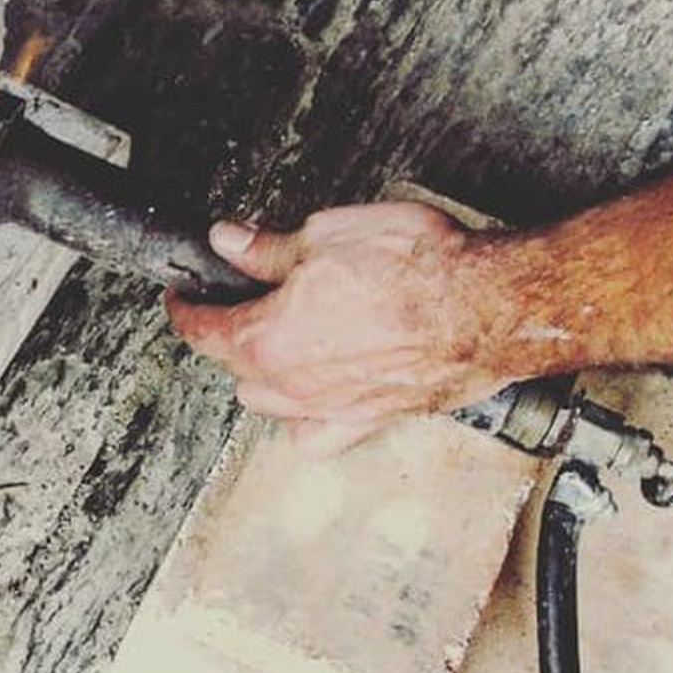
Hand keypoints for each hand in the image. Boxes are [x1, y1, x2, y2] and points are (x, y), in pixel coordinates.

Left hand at [163, 202, 515, 449]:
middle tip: (236, 304)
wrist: (489, 305)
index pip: (202, 329)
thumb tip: (229, 242)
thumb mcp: (325, 237)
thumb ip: (266, 249)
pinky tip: (309, 398)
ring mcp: (330, 409)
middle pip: (233, 367)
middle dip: (226, 334)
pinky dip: (304, 419)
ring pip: (268, 403)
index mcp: (268, 338)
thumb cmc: (419, 270)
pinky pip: (316, 435)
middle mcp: (293, 384)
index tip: (182, 295)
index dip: (185, 307)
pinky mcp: (371, 420)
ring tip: (272, 343)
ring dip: (260, 376)